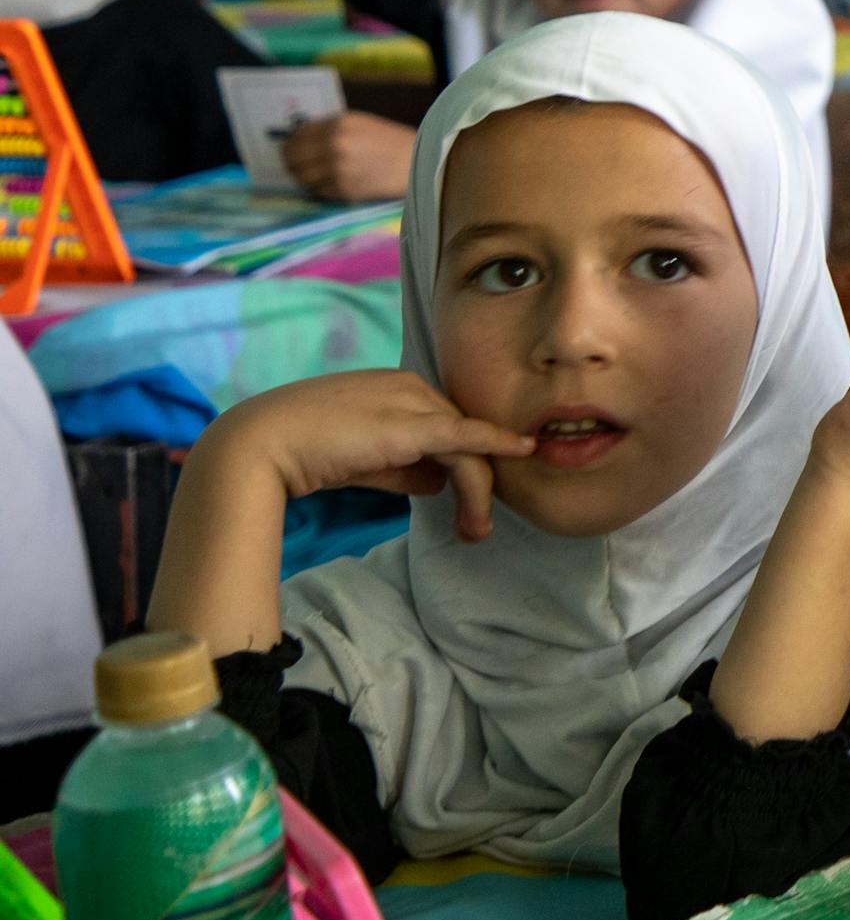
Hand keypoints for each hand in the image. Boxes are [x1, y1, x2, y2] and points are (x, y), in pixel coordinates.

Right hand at [196, 369, 530, 540]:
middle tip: (474, 528)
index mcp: (398, 390)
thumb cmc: (303, 452)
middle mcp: (411, 388)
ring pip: (467, 446)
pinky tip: (521, 451)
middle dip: (476, 484)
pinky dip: (497, 444)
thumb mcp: (362, 460)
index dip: (462, 465)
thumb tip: (437, 482)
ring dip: (478, 492)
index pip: (446, 428)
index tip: (467, 502)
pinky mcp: (411, 424)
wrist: (258, 446)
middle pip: (463, 437)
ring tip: (473, 531)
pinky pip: (467, 435)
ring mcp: (412, 402)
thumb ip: (402, 468)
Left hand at [278, 111, 419, 201]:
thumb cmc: (390, 142)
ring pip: (302, 178)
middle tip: (296, 165)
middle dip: (292, 162)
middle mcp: (334, 146)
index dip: (290, 143)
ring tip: (317, 175)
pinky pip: (318, 191)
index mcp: (339, 124)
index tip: (290, 148)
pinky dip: (320, 189)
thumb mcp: (360, 124)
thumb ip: (330, 128)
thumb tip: (298, 139)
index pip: (297, 135)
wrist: (417, 164)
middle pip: (293, 158)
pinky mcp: (343, 190)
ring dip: (305, 178)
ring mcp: (337, 170)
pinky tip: (333, 183)